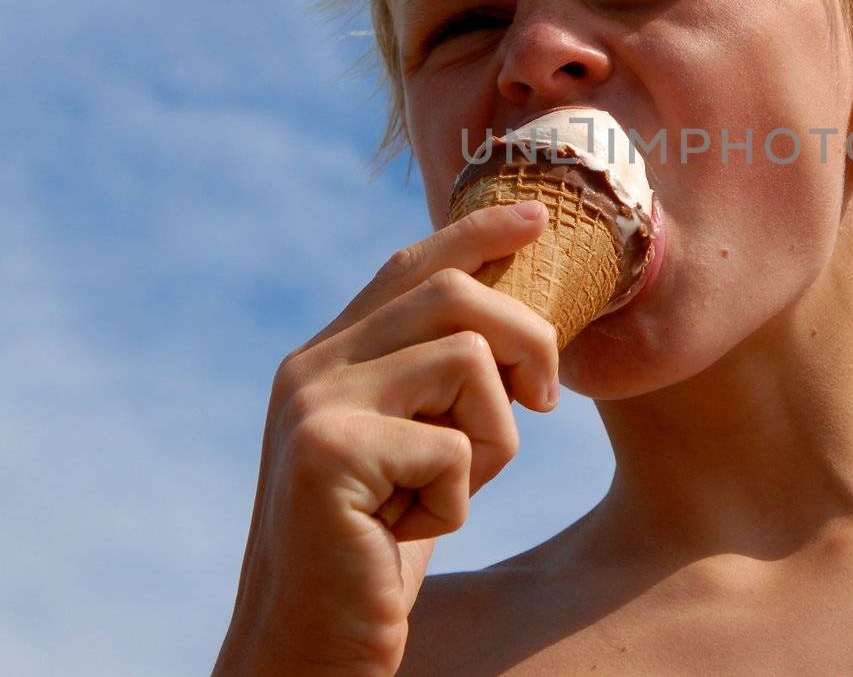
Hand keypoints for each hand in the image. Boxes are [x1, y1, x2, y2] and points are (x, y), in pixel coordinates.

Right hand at [213, 200, 558, 676]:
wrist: (306, 647)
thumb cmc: (372, 554)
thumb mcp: (412, 451)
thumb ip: (436, 385)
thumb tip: (515, 322)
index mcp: (328, 358)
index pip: (411, 266)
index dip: (479, 236)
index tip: (537, 218)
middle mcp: (311, 367)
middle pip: (456, 294)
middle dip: (529, 340)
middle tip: (546, 403)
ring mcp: (314, 405)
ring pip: (470, 361)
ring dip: (494, 439)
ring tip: (448, 493)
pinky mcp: (330, 454)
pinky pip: (456, 445)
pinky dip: (458, 500)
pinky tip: (407, 532)